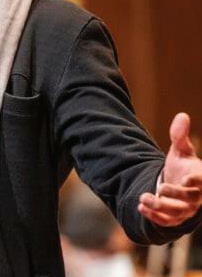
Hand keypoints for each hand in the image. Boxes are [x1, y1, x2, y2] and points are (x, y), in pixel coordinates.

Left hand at [138, 112, 201, 226]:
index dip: (196, 181)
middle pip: (189, 200)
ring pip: (176, 213)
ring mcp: (185, 209)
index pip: (201, 182)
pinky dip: (154, 217)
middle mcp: (195, 197)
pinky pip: (166, 221)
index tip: (186, 179)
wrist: (178, 183)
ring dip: (160, 207)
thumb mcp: (181, 149)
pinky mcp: (174, 218)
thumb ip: (180, 135)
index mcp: (199, 179)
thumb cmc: (183, 165)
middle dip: (175, 196)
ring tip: (143, 198)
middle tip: (161, 188)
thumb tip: (182, 115)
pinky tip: (141, 207)